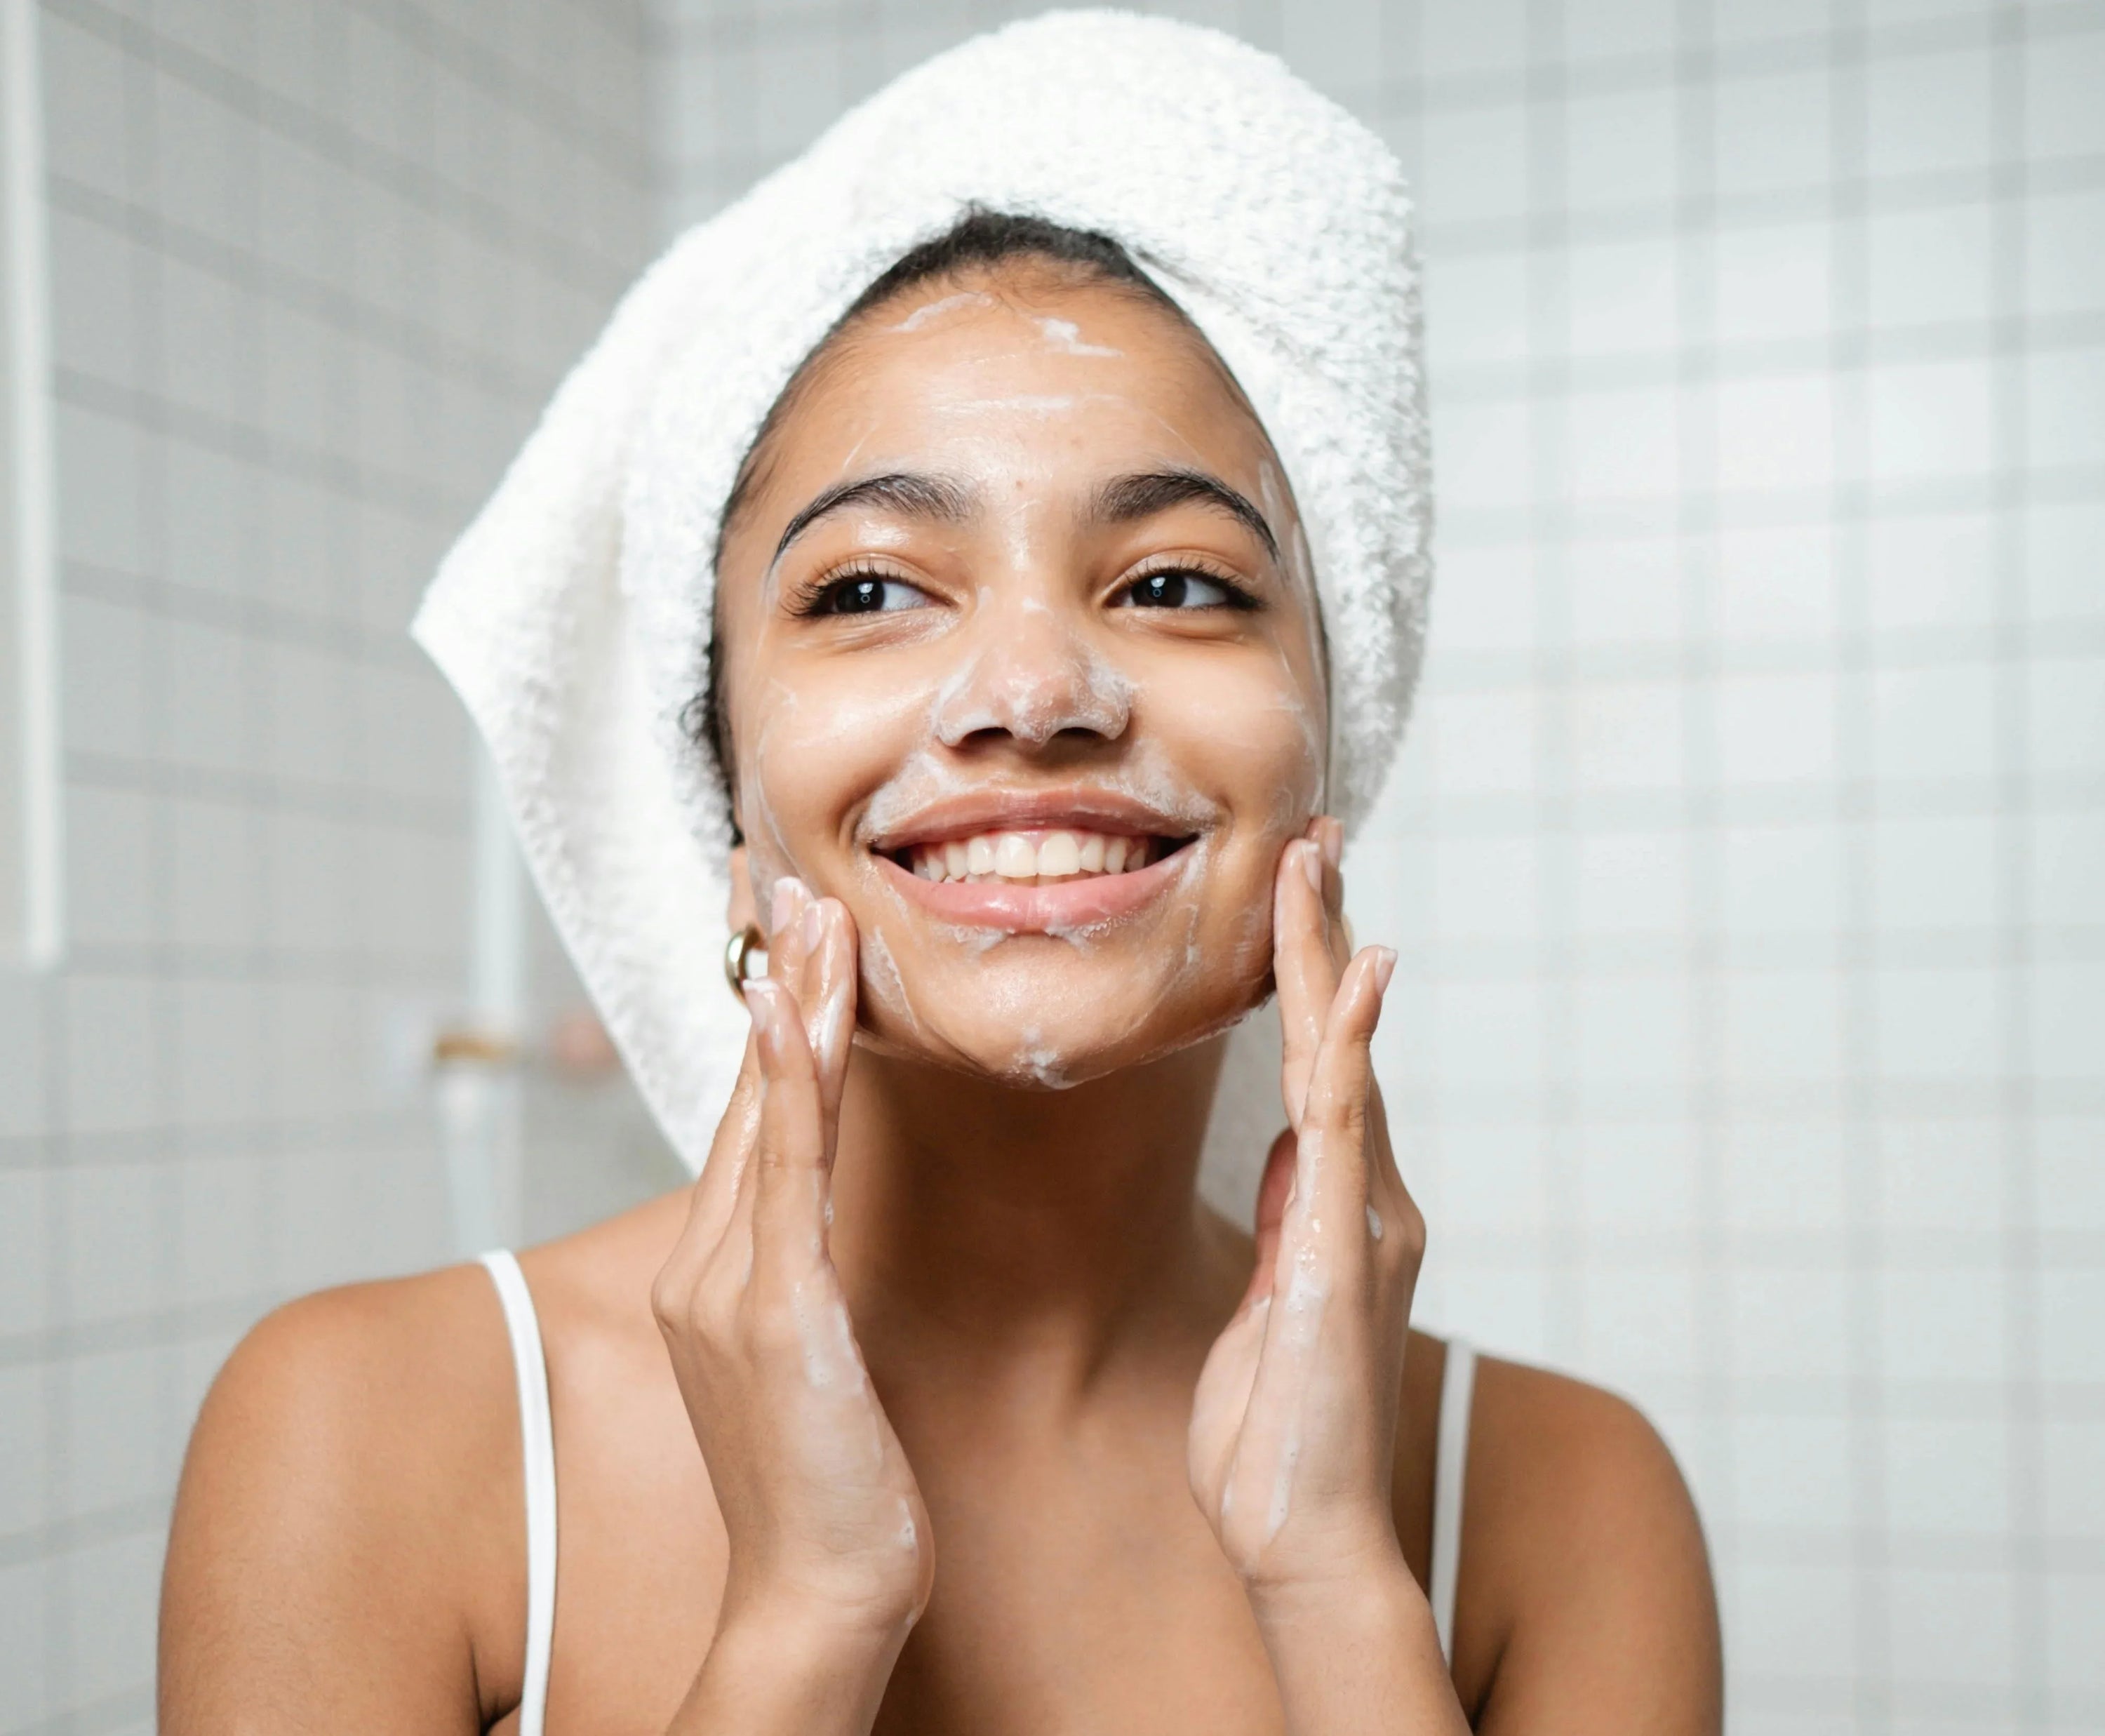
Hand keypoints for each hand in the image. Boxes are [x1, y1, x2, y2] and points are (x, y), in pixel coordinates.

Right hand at [651, 879, 932, 1653]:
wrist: (814, 1596)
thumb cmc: (829, 1485)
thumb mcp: (812, 1357)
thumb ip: (802, 1272)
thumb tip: (823, 1216)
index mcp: (717, 1271)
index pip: (751, 1115)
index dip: (769, 1017)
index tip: (782, 931)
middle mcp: (707, 1263)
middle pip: (749, 1092)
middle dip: (771, 979)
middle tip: (788, 880)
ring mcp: (730, 1284)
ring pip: (766, 1112)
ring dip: (789, 1002)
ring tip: (811, 910)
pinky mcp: (774, 1311)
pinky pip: (786, 1173)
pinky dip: (789, 1084)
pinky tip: (795, 1013)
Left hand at [1188, 817, 1422, 1608]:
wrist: (1301, 1530)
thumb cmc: (1276, 1436)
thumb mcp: (1269, 1303)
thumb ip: (1291, 1220)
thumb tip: (1293, 1148)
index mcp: (1336, 1205)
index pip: (1319, 1064)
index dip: (1307, 976)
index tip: (1298, 894)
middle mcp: (1363, 1194)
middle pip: (1336, 1038)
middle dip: (1324, 935)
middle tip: (1316, 838)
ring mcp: (1360, 1214)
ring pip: (1340, 1055)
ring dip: (1326, 954)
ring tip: (1317, 862)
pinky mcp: (1341, 1242)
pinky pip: (1343, 1119)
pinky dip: (1346, 1039)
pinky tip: (1351, 972)